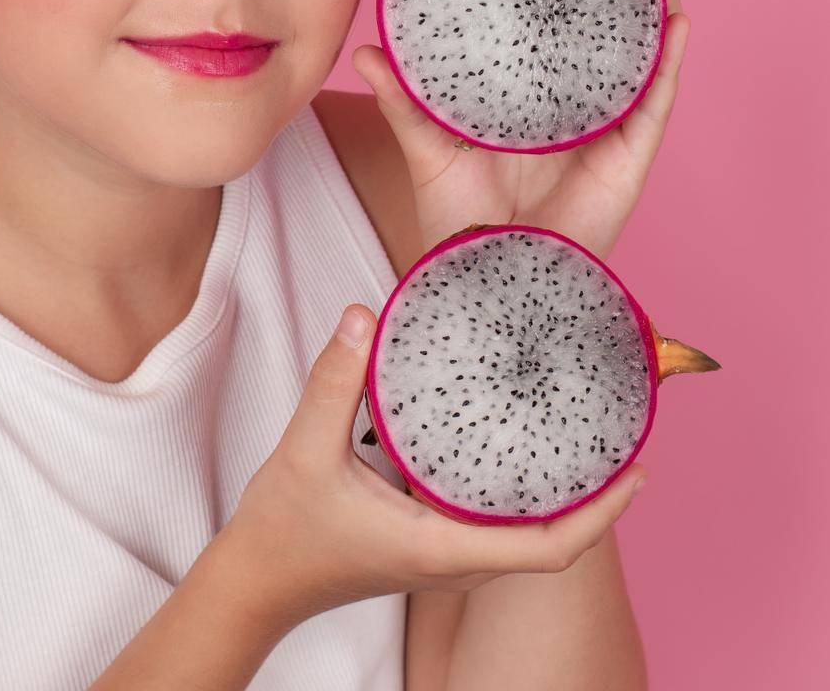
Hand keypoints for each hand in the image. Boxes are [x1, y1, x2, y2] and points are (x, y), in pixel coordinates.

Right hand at [223, 304, 647, 627]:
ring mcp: (447, 559)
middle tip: (626, 434)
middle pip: (553, 542)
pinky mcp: (435, 546)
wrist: (258, 581)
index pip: (547, 548)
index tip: (639, 469)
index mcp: (442, 548)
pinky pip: (501, 527)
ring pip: (529, 536)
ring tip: (593, 437)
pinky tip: (530, 449)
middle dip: (599, 497)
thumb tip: (366, 314)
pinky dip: (530, 496)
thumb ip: (336, 380)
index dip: (603, 513)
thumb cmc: (284, 529)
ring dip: (568, 497)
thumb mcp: (305, 449)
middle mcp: (456, 561)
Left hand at [352, 0, 688, 260]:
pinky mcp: (627, 159)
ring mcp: (605, 133)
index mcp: (533, 105)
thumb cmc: (460, 221)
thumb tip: (369, 52)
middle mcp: (575, 113)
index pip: (556, 40)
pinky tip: (677, 22)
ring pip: (641, 60)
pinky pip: (654, 103)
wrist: (487, 275)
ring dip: (657, 8)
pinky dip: (668, 63)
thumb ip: (404, 101)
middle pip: (608, 42)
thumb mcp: (429, 147)